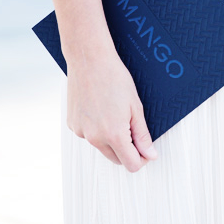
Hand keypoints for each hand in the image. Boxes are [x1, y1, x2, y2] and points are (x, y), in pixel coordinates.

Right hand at [64, 43, 158, 172]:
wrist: (89, 60)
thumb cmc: (114, 78)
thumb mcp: (135, 107)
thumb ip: (143, 135)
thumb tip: (150, 154)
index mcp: (114, 134)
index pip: (131, 164)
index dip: (142, 158)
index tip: (146, 149)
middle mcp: (95, 137)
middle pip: (116, 159)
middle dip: (127, 150)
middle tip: (133, 128)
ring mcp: (81, 132)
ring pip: (102, 147)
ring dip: (111, 139)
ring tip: (114, 112)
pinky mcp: (73, 125)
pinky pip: (89, 135)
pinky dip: (97, 129)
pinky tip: (100, 109)